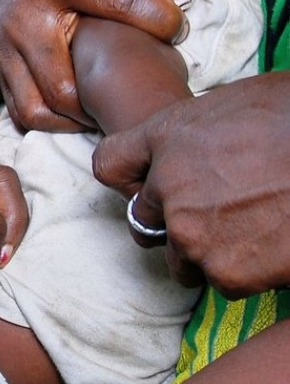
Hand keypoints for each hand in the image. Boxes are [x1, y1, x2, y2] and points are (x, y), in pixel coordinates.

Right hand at [0, 0, 185, 131]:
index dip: (157, 17)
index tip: (178, 29)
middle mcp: (23, 17)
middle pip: (66, 83)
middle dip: (107, 95)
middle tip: (135, 85)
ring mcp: (6, 49)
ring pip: (41, 108)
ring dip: (78, 119)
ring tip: (105, 106)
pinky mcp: (0, 70)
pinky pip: (23, 113)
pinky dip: (55, 123)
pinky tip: (80, 110)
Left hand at [92, 73, 289, 295]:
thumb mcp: (241, 101)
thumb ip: (202, 130)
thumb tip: (204, 145)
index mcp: (167, 136)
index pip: (110, 163)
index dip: (131, 177)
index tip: (150, 184)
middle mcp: (166, 186)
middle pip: (144, 221)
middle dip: (176, 222)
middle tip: (223, 214)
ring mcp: (191, 232)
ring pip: (182, 259)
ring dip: (210, 252)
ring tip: (256, 229)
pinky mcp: (224, 271)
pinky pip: (224, 282)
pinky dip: (248, 273)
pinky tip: (277, 246)